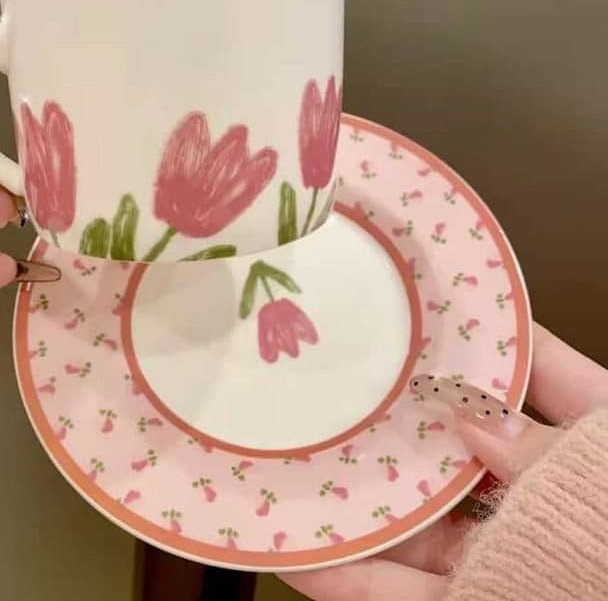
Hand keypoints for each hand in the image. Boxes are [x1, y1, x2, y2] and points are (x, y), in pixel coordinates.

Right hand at [279, 324, 607, 599]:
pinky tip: (306, 558)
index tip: (423, 305)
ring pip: (417, 520)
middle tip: (341, 383)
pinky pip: (402, 594)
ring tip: (299, 466)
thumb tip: (467, 415)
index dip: (480, 335)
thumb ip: (544, 454)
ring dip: (357, 502)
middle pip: (453, 443)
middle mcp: (538, 495)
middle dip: (398, 418)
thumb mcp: (605, 484)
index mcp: (591, 446)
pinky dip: (354, 580)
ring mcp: (501, 552)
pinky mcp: (474, 600)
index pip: (531, 370)